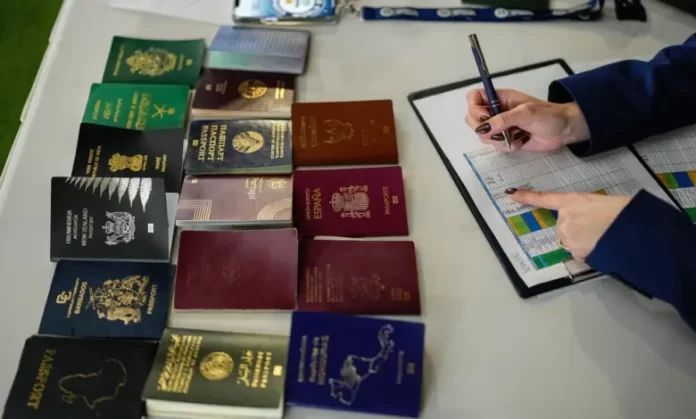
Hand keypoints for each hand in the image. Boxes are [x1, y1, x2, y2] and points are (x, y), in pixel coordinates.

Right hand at [466, 88, 589, 151]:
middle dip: (485, 129)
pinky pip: (494, 145)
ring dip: (497, 139)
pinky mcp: (506, 139)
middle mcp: (496, 111)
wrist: (564, 130)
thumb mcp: (526, 113)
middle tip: (501, 131)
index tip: (486, 118)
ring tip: (514, 137)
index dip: (474, 108)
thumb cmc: (548, 115)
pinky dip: (504, 146)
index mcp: (499, 98)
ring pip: (483, 135)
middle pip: (473, 119)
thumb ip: (503, 120)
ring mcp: (500, 126)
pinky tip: (518, 143)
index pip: (473, 98)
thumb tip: (483, 128)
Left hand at [508, 189, 630, 260]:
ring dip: (582, 242)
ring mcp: (567, 235)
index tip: (510, 193)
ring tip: (602, 236)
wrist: (633, 226)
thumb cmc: (623, 212)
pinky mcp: (574, 250)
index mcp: (572, 201)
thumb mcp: (600, 203)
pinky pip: (579, 253)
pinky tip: (601, 245)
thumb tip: (584, 222)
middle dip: (577, 230)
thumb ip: (584, 211)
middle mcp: (564, 217)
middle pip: (564, 228)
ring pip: (571, 242)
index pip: (544, 198)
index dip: (526, 196)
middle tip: (598, 228)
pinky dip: (588, 252)